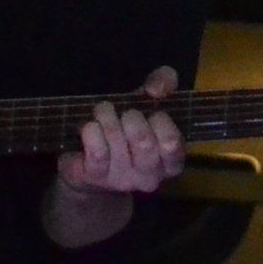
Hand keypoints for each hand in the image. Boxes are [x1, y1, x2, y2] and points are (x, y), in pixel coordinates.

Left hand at [53, 67, 185, 199]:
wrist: (90, 166)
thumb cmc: (128, 130)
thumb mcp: (150, 104)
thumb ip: (164, 84)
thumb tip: (156, 89)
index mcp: (170, 163)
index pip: (172, 144)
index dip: (161, 121)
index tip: (152, 113)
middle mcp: (150, 177)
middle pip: (144, 143)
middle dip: (132, 118)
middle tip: (125, 113)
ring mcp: (122, 180)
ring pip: (116, 141)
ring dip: (107, 117)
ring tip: (103, 111)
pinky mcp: (95, 177)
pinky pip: (96, 150)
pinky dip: (92, 130)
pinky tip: (91, 126)